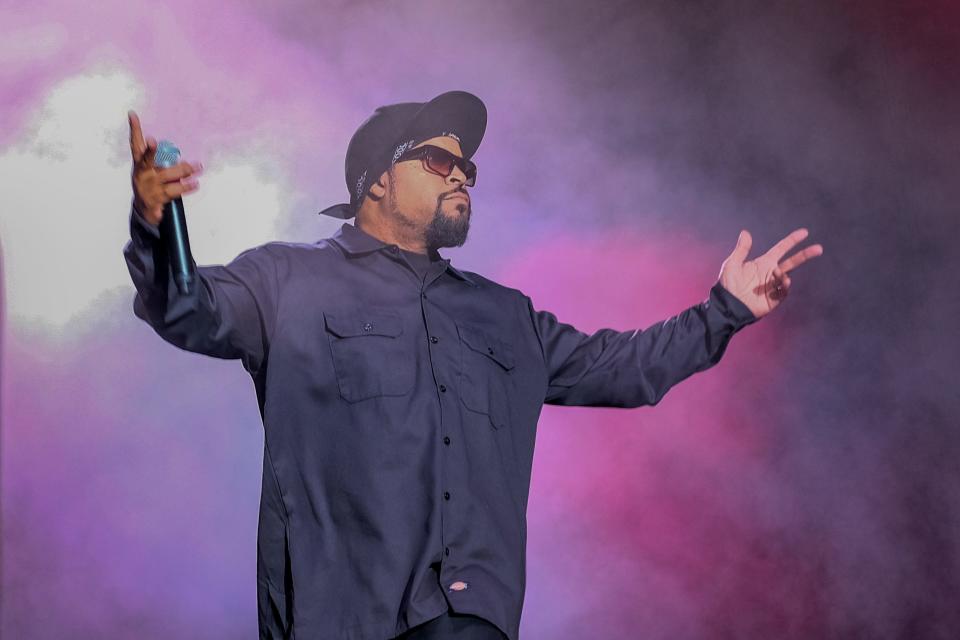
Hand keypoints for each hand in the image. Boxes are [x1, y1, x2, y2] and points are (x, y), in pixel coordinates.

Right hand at [128, 110, 202, 225]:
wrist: (143, 208)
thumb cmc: (149, 183)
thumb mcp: (149, 167)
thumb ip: (157, 155)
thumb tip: (171, 144)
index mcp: (140, 163)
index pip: (135, 143)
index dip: (134, 129)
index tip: (133, 115)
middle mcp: (143, 173)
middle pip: (148, 160)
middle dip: (151, 151)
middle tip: (153, 142)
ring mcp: (149, 186)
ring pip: (168, 176)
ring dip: (184, 171)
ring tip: (198, 167)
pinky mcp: (156, 200)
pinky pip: (173, 193)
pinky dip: (184, 189)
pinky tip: (193, 185)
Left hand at [718, 228, 823, 318]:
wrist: (726, 305)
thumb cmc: (727, 285)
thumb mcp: (732, 264)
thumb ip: (741, 249)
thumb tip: (745, 232)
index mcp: (763, 263)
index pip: (781, 249)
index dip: (792, 240)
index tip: (805, 232)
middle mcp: (770, 273)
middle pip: (792, 262)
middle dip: (805, 255)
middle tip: (819, 248)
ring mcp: (773, 286)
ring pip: (786, 277)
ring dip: (783, 274)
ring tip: (775, 272)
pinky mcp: (773, 299)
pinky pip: (783, 291)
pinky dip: (785, 285)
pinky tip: (784, 281)